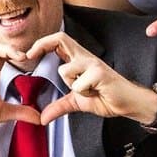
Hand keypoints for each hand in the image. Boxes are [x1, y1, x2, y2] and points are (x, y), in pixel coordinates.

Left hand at [25, 32, 156, 125]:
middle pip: (60, 39)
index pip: (58, 41)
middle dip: (42, 45)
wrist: (128, 103)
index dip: (41, 44)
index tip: (28, 55)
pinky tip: (96, 92)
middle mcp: (84, 57)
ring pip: (65, 70)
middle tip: (30, 56)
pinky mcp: (100, 73)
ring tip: (86, 90)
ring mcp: (92, 64)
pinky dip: (83, 93)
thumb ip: (59, 106)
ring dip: (70, 84)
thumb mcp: (77, 102)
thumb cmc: (106, 96)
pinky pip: (79, 85)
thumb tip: (42, 118)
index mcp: (78, 60)